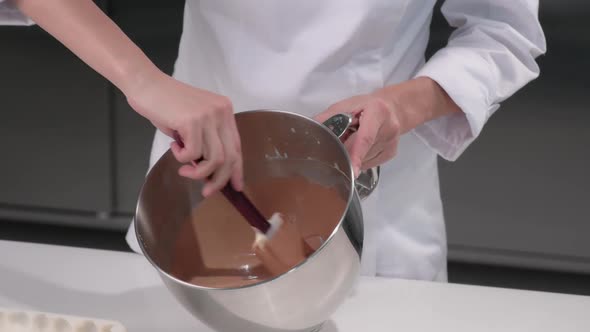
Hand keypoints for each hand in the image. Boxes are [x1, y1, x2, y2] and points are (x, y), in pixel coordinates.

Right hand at [127, 70, 242, 196]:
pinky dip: (182, 158)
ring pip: (215, 159)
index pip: (237, 146)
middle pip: (230, 156)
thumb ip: (205, 142)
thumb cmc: (165, 104)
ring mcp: (208, 116)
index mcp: (224, 111)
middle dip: (219, 179)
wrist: (145, 84)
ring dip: (198, 172)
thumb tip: (210, 171)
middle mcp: (221, 112)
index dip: (237, 169)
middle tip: (206, 191)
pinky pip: (193, 153)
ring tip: (183, 170)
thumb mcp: (193, 122)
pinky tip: (174, 147)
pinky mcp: (192, 121)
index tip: (235, 186)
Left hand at [314, 94, 400, 176]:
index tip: (352, 170)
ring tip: (355, 138)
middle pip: (361, 151)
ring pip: (364, 160)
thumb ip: (329, 116)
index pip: (365, 138)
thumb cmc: (367, 106)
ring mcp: (390, 144)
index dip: (356, 155)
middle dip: (346, 150)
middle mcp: (388, 129)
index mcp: (377, 112)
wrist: (392, 108)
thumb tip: (311, 127)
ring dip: (353, 154)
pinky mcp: (390, 154)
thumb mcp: (348, 105)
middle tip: (343, 138)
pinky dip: (360, 158)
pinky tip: (361, 145)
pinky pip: (369, 163)